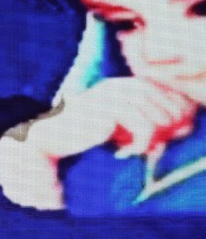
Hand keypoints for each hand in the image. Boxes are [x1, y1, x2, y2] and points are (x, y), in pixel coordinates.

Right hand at [29, 77, 194, 160]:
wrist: (54, 137)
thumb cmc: (89, 133)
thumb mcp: (125, 124)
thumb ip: (153, 120)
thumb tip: (185, 127)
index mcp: (134, 85)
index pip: (176, 100)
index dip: (177, 124)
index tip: (157, 142)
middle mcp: (130, 85)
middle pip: (174, 110)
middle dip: (165, 134)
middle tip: (141, 149)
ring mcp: (122, 95)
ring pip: (162, 121)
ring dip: (150, 143)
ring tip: (129, 151)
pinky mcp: (114, 109)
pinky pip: (147, 130)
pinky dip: (139, 147)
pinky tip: (121, 153)